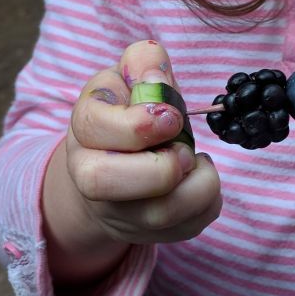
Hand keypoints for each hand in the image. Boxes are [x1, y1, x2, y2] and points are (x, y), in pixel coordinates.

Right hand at [66, 40, 220, 243]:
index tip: (173, 117)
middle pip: (106, 182)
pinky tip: (199, 179)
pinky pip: (189, 226)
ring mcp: (119, 212)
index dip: (141, 122)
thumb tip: (158, 78)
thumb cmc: (128, 114)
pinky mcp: (149, 232)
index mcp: (85, 129)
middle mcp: (90, 176)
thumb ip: (143, 64)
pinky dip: (209, 201)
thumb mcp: (130, 78)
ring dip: (197, 184)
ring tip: (196, 162)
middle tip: (184, 150)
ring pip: (159, 214)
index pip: (95, 127)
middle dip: (161, 164)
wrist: (116, 162)